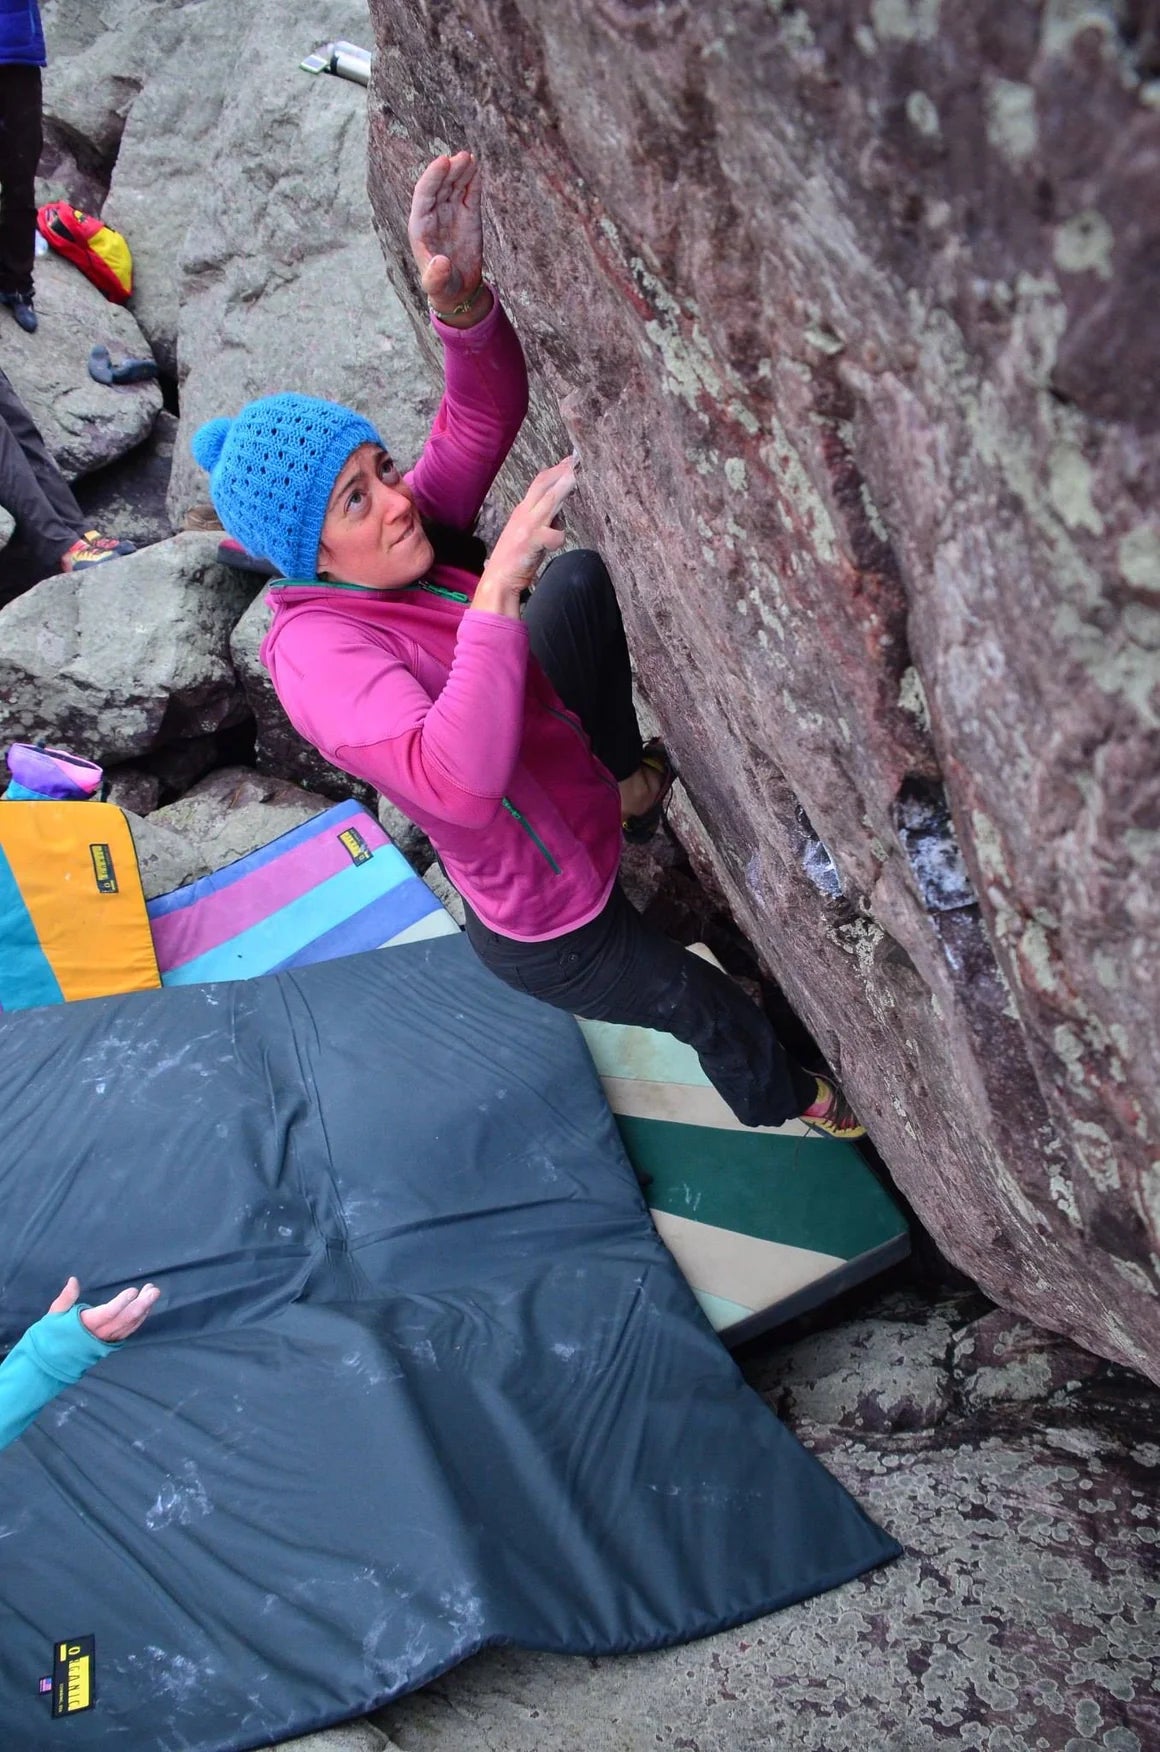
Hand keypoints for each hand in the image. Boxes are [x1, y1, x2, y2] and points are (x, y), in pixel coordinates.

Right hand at [48, 1276, 159, 1341]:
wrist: (53, 1361)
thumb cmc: (52, 1335)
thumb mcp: (54, 1315)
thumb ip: (66, 1298)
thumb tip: (73, 1280)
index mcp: (86, 1325)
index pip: (107, 1314)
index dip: (121, 1303)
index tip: (133, 1290)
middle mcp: (99, 1334)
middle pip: (125, 1319)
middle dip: (141, 1305)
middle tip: (153, 1290)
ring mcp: (107, 1340)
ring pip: (129, 1325)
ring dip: (143, 1309)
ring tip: (152, 1292)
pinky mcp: (110, 1343)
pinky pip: (129, 1331)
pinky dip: (140, 1319)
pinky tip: (146, 1308)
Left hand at [409, 151, 485, 314]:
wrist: (458, 290)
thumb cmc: (442, 287)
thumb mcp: (436, 285)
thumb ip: (435, 276)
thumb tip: (441, 263)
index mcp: (420, 225)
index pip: (424, 194)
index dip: (432, 177)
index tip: (443, 162)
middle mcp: (434, 214)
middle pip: (440, 185)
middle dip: (449, 170)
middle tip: (462, 157)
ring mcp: (451, 212)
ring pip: (454, 185)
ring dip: (461, 170)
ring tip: (470, 158)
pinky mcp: (468, 215)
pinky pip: (469, 194)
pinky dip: (473, 181)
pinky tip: (476, 168)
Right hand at [474, 457, 577, 617]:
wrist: (498, 580)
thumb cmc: (515, 560)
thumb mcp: (527, 534)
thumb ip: (542, 521)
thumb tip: (559, 514)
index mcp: (522, 511)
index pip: (539, 484)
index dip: (555, 471)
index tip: (570, 462)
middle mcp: (523, 514)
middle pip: (543, 485)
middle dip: (561, 472)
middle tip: (576, 462)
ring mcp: (527, 526)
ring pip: (549, 502)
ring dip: (563, 488)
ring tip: (575, 478)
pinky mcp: (530, 541)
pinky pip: (554, 535)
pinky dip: (558, 538)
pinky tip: (552, 546)